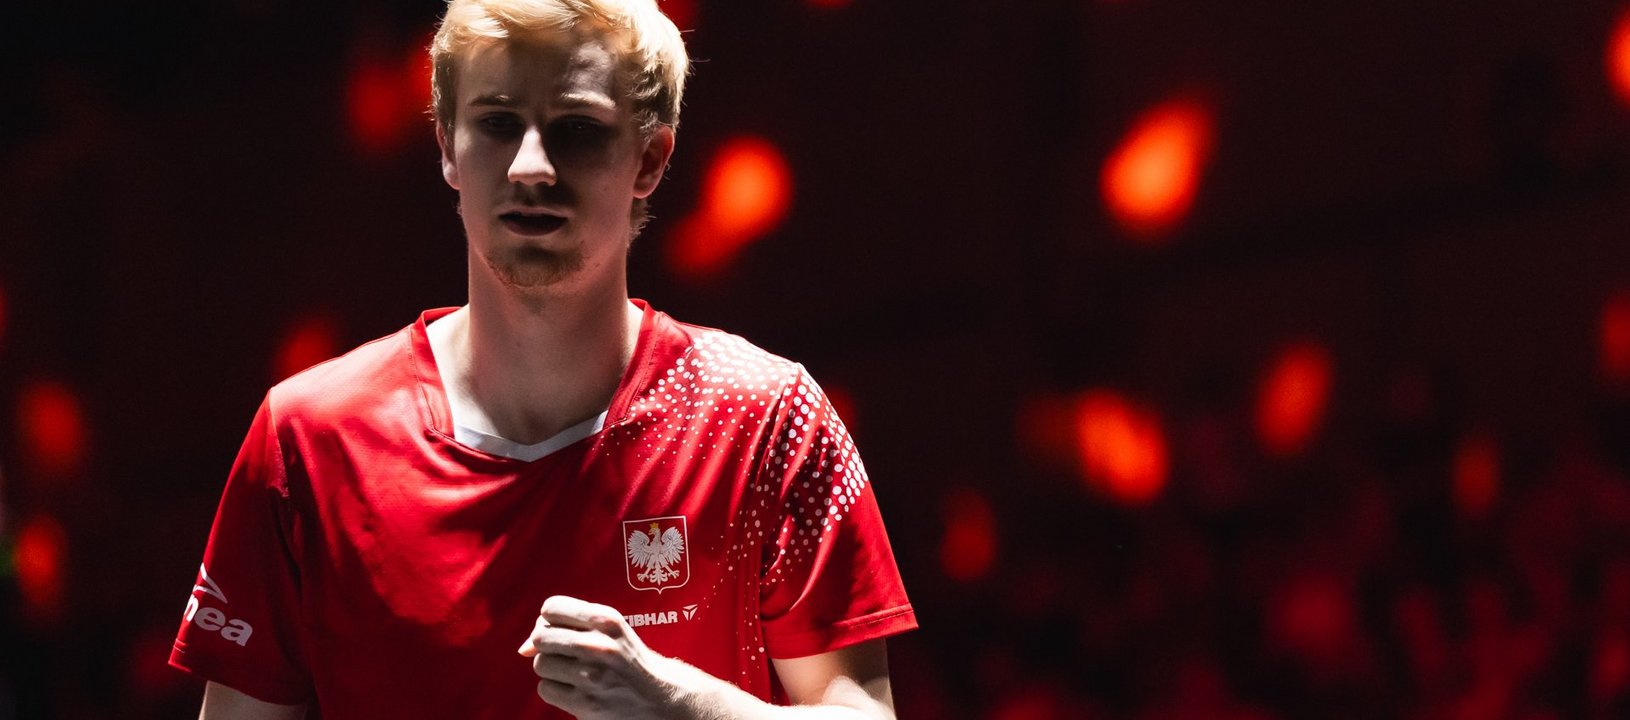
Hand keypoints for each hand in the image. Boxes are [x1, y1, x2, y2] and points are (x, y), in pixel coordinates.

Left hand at [517, 595, 681, 718]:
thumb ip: (568, 627)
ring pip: (540, 663)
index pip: (551, 607)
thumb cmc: (627, 660)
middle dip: (545, 645)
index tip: (560, 629)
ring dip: (551, 669)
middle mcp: (599, 644)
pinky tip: (574, 688)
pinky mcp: (585, 702)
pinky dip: (554, 689)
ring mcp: (591, 675)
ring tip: (572, 672)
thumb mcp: (609, 631)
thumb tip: (522, 647)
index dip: (549, 619)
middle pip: (540, 636)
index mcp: (607, 620)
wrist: (659, 697)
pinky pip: (545, 689)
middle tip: (563, 653)